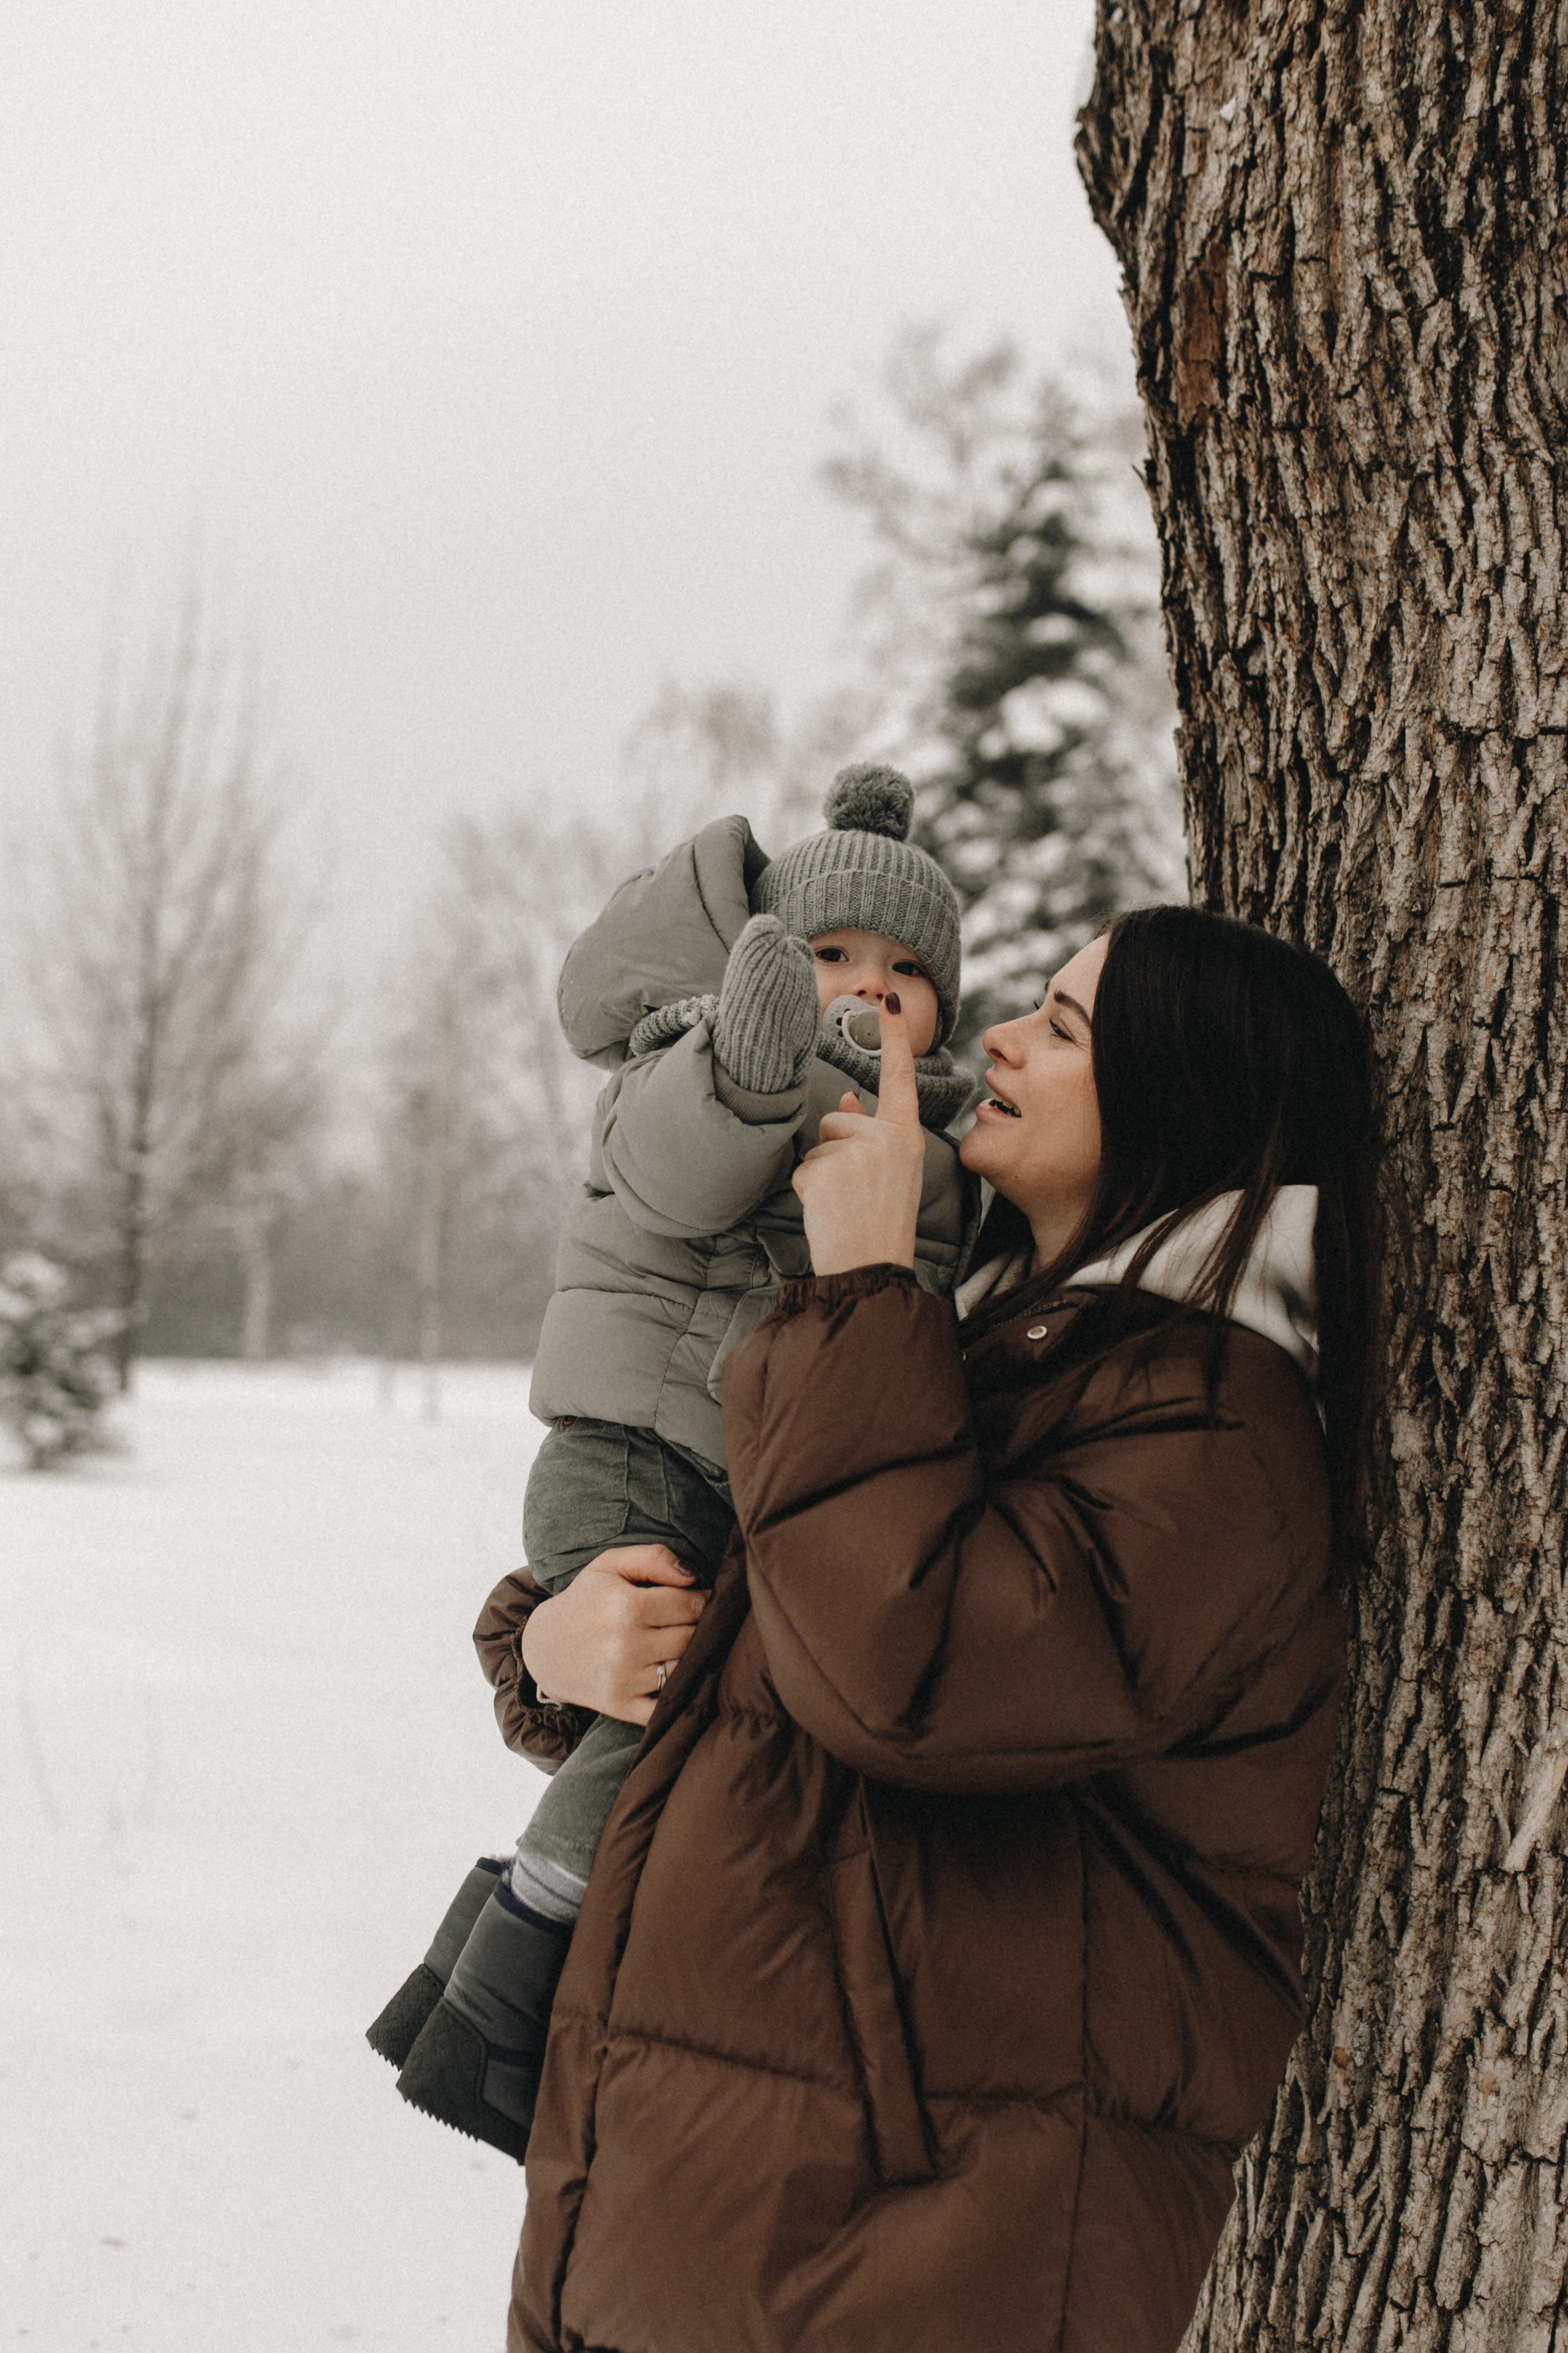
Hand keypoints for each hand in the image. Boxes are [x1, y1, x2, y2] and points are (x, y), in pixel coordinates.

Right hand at [520, 1545, 708, 1726]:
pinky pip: (667, 1704)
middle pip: (692, 1637)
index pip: (691, 1605)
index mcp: (626, 1606)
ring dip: (690, 1658)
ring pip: (685, 1668)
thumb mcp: (609, 1566)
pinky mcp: (621, 1706)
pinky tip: (672, 1676)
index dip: (703, 1601)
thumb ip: (653, 1558)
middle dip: (699, 1628)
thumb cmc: (584, 1600)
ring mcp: (624, 1679)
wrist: (542, 1649)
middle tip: (692, 1623)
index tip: (700, 1601)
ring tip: (680, 1645)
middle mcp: (626, 1644)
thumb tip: (694, 1575)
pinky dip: (676, 1693)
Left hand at [791, 992, 924, 1275]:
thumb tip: (845, 1098)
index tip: (888, 997)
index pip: (898, 1078)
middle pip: (836, 1119)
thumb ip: (868, 1133)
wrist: (871, 1266)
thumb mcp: (888, 1173)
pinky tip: (828, 1210)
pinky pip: (802, 1168)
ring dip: (820, 1171)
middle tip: (853, 1192)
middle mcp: (888, 1139)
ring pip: (817, 1142)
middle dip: (833, 1150)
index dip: (893, 1038)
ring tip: (842, 1201)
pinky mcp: (830, 1169)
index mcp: (907, 1137)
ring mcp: (860, 1153)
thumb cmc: (879, 1222)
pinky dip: (807, 1190)